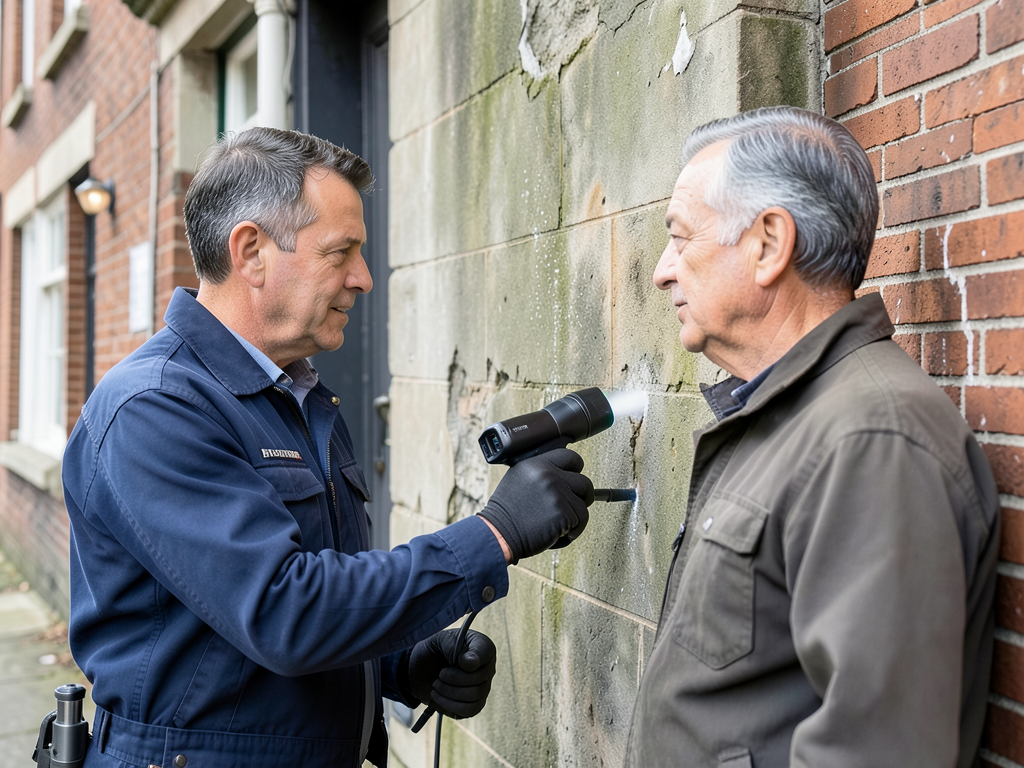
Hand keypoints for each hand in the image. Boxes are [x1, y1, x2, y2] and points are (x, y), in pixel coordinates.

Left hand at [407, 629, 496, 718]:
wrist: (420, 670)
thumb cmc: (433, 651)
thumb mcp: (439, 640)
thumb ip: (453, 646)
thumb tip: (471, 663)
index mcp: (482, 646)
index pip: (485, 653)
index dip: (470, 660)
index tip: (455, 661)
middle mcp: (487, 668)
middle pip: (478, 679)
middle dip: (453, 678)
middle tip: (439, 674)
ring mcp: (483, 688)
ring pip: (473, 696)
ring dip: (449, 692)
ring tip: (436, 685)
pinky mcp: (475, 705)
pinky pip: (469, 710)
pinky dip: (449, 705)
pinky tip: (439, 697)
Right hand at [477, 448, 593, 563]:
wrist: (499, 533)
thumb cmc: (507, 513)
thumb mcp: (518, 480)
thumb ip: (540, 474)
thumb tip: (564, 475)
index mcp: (537, 464)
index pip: (571, 457)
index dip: (575, 471)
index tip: (572, 483)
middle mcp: (548, 474)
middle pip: (584, 482)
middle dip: (581, 496)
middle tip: (570, 507)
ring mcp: (557, 492)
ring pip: (583, 504)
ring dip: (575, 517)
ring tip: (558, 523)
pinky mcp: (563, 512)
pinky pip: (581, 520)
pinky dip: (573, 530)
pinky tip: (557, 533)